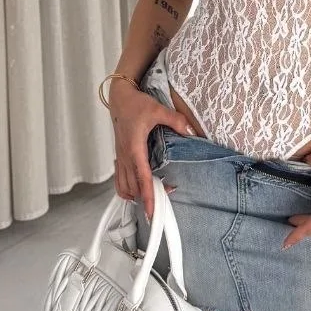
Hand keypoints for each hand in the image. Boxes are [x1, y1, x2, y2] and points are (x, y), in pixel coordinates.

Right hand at [108, 80, 192, 219]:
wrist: (119, 98)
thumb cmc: (136, 104)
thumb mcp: (158, 109)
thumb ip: (175, 120)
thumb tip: (191, 131)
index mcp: (134, 148)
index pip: (142, 178)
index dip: (148, 196)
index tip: (152, 212)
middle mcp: (125, 157)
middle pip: (133, 188)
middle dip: (145, 199)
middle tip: (161, 206)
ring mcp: (120, 158)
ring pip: (123, 186)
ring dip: (135, 196)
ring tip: (150, 200)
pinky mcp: (119, 156)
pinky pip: (119, 179)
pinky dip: (126, 189)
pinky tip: (135, 190)